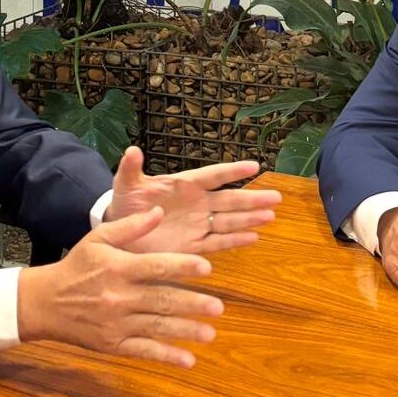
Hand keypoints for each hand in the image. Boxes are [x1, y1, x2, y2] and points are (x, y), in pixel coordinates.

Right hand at [17, 207, 223, 367]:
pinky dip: (166, 356)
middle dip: (192, 304)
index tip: (207, 267)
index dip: (182, 266)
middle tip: (219, 307)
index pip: (156, 267)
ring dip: (186, 331)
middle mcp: (119, 297)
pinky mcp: (113, 344)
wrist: (44, 303)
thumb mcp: (97, 239)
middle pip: (162, 300)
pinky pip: (144, 351)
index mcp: (118, 268)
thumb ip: (130, 227)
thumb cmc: (77, 267)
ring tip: (210, 334)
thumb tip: (159, 212)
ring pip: (157, 327)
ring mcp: (116, 323)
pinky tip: (188, 360)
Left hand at [105, 146, 279, 254]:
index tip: (254, 166)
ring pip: (228, 221)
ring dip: (249, 219)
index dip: (233, 172)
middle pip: (229, 200)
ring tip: (270, 216)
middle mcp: (197, 204)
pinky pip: (217, 242)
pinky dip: (234, 240)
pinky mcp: (192, 246)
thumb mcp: (126, 184)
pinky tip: (253, 238)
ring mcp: (197, 225)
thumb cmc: (126, 203)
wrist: (121, 233)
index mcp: (185, 185)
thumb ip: (130, 169)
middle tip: (276, 197)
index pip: (214, 175)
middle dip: (252, 199)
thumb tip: (132, 150)